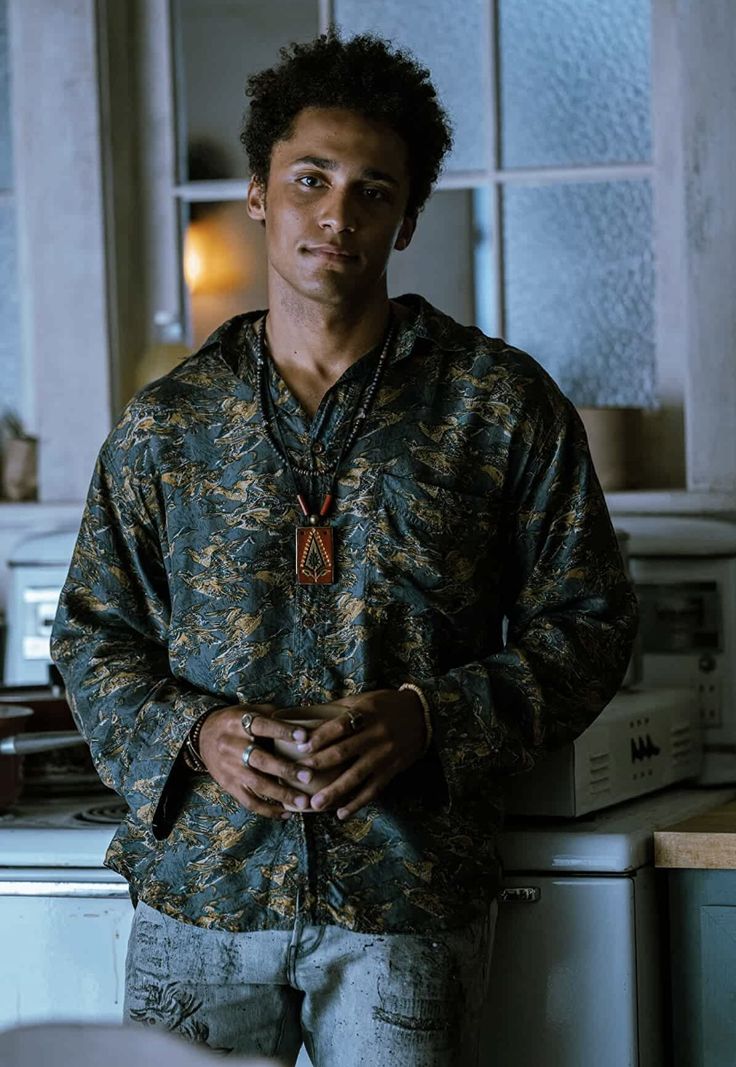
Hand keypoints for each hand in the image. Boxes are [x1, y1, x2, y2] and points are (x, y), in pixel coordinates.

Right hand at [198, 704, 316, 819]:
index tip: (305, 738)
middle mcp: (232, 745)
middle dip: (285, 769)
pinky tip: (286, 813)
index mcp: (239, 722)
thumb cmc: (236, 721)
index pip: (262, 726)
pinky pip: (249, 801)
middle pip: (259, 759)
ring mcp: (230, 768)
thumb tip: (304, 720)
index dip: (283, 731)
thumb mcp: (250, 710)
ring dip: (281, 794)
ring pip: (256, 784)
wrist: (203, 735)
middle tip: (308, 776)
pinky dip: (268, 809)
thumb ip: (274, 715)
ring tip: (303, 802)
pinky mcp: (228, 785)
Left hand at [296, 689, 426, 820]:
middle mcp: (376, 734)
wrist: (423, 716)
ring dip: (335, 791)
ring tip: (316, 804)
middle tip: (298, 775)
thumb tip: (304, 717)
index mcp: (366, 713)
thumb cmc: (386, 705)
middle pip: (344, 751)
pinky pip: (373, 789)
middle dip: (319, 765)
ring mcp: (385, 754)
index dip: (319, 737)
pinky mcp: (392, 770)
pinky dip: (357, 803)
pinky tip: (342, 813)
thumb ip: (338, 710)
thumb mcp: (364, 699)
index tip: (299, 748)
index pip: (339, 726)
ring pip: (357, 775)